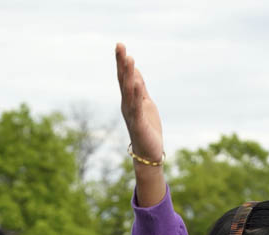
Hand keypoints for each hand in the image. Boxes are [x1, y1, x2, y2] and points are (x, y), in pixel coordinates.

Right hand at [115, 43, 163, 164]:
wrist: (148, 154)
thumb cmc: (147, 129)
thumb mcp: (145, 104)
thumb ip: (140, 88)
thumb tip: (135, 71)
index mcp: (128, 100)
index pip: (124, 78)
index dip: (122, 62)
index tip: (120, 45)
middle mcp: (127, 105)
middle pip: (123, 81)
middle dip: (121, 63)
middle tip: (119, 45)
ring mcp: (131, 114)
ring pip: (129, 92)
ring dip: (129, 75)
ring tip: (129, 58)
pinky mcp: (138, 124)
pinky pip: (137, 108)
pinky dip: (137, 95)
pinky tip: (137, 83)